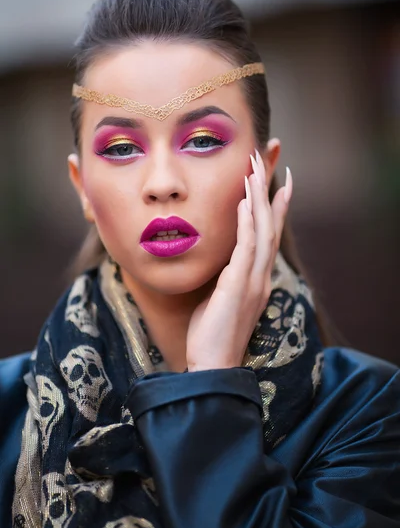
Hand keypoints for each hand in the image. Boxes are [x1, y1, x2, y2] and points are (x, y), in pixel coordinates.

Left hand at [186, 150, 292, 370]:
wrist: (213, 366)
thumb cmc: (211, 336)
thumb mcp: (219, 300)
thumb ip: (223, 278)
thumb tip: (217, 262)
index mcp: (257, 279)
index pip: (269, 236)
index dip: (275, 208)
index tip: (279, 183)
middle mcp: (261, 276)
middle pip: (270, 225)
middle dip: (269, 192)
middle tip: (268, 161)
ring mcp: (254, 281)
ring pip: (262, 231)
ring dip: (259, 198)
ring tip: (256, 169)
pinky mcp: (239, 286)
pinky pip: (246, 248)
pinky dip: (247, 223)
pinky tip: (244, 202)